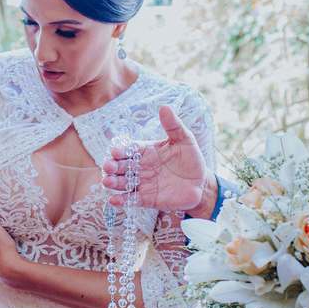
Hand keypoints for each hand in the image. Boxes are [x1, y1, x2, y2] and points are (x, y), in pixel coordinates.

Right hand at [101, 105, 215, 215]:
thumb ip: (173, 126)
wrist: (201, 183)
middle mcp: (140, 167)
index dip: (121, 150)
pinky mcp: (146, 199)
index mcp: (146, 151)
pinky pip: (132, 200)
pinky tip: (114, 200)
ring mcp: (142, 183)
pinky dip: (122, 200)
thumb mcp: (185, 140)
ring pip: (123, 183)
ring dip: (113, 182)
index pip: (129, 149)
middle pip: (121, 166)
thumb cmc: (191, 159)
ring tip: (107, 182)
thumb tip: (165, 107)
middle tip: (108, 166)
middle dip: (112, 166)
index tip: (115, 151)